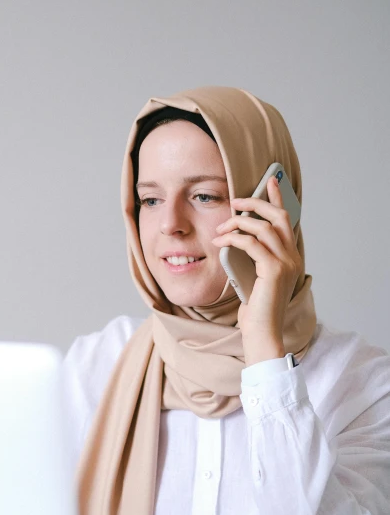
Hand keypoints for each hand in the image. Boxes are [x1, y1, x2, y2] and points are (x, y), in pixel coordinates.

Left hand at [211, 176, 301, 366]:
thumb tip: (236, 238)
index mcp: (290, 257)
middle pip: (277, 217)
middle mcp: (292, 257)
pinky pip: (252, 243)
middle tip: (236, 201)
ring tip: (221, 227)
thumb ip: (253, 258)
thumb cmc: (255, 311)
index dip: (278, 198)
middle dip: (256, 203)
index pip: (286, 220)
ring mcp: (286, 263)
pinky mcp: (274, 271)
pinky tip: (221, 240)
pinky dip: (235, 238)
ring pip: (263, 227)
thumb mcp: (253, 278)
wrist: (261, 333)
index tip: (269, 181)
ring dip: (239, 222)